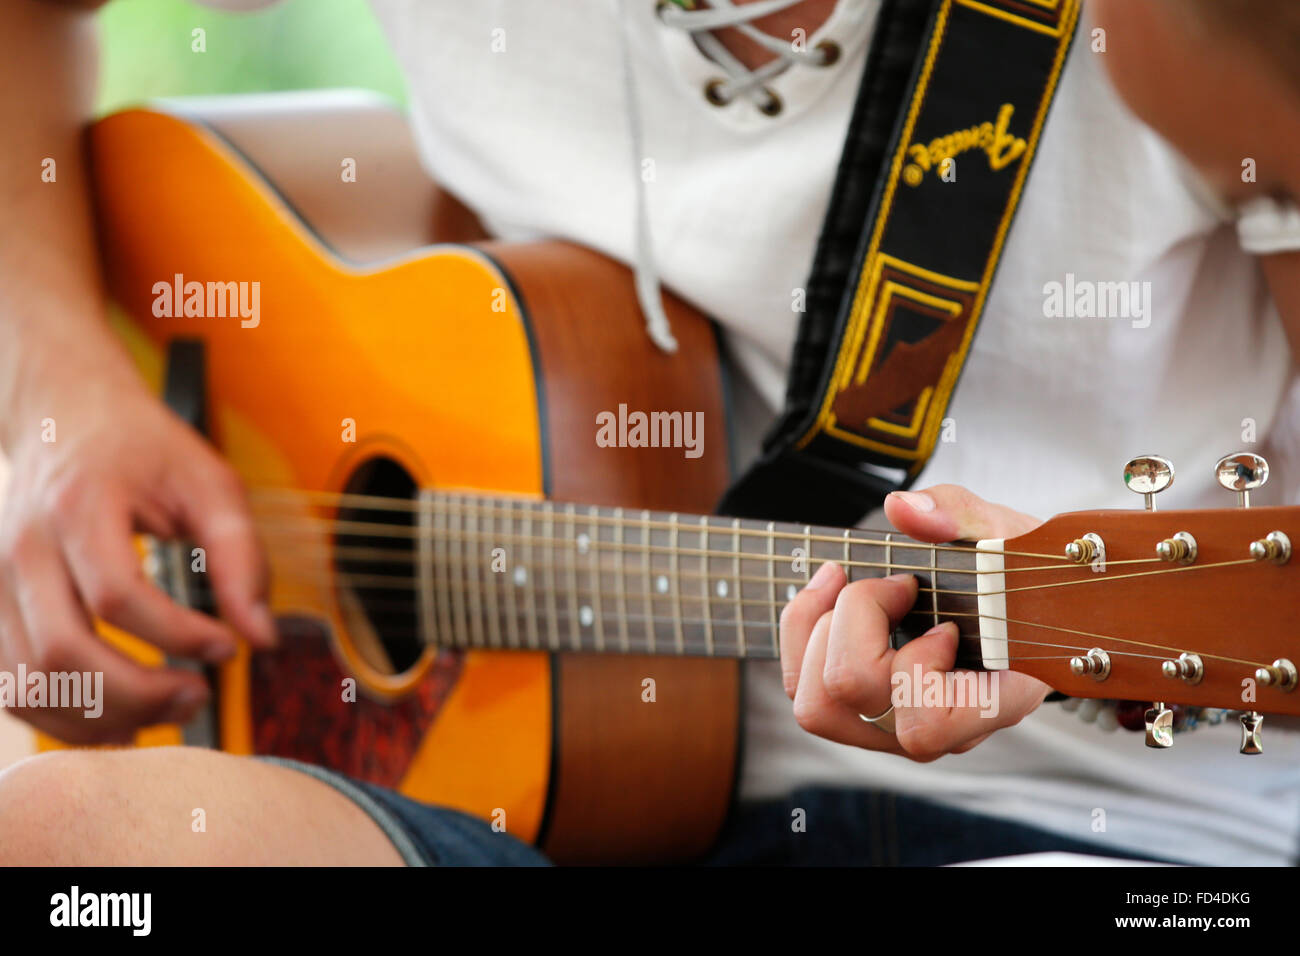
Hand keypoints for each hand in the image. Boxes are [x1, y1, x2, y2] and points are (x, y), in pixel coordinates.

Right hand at [0, 369, 275, 742]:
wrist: (65, 418)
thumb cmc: (146, 452)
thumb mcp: (211, 485)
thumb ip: (242, 558)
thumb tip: (262, 640)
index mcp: (79, 506)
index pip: (117, 595)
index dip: (177, 635)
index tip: (227, 648)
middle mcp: (21, 546)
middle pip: (63, 652)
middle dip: (139, 693)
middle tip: (199, 695)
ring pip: (30, 683)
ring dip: (102, 717)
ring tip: (170, 709)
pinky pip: (12, 687)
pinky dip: (65, 719)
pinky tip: (122, 717)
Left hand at [778, 484, 1050, 760]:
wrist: (1012, 595)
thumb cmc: (1013, 573)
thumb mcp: (1002, 532)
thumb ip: (959, 515)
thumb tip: (902, 509)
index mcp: (990, 704)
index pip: (927, 723)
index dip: (916, 664)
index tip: (943, 621)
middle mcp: (937, 730)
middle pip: (857, 698)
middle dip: (859, 620)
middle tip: (896, 585)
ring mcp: (892, 725)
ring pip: (815, 707)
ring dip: (817, 631)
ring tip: (846, 584)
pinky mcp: (855, 707)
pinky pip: (799, 686)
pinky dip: (801, 629)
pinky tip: (830, 588)